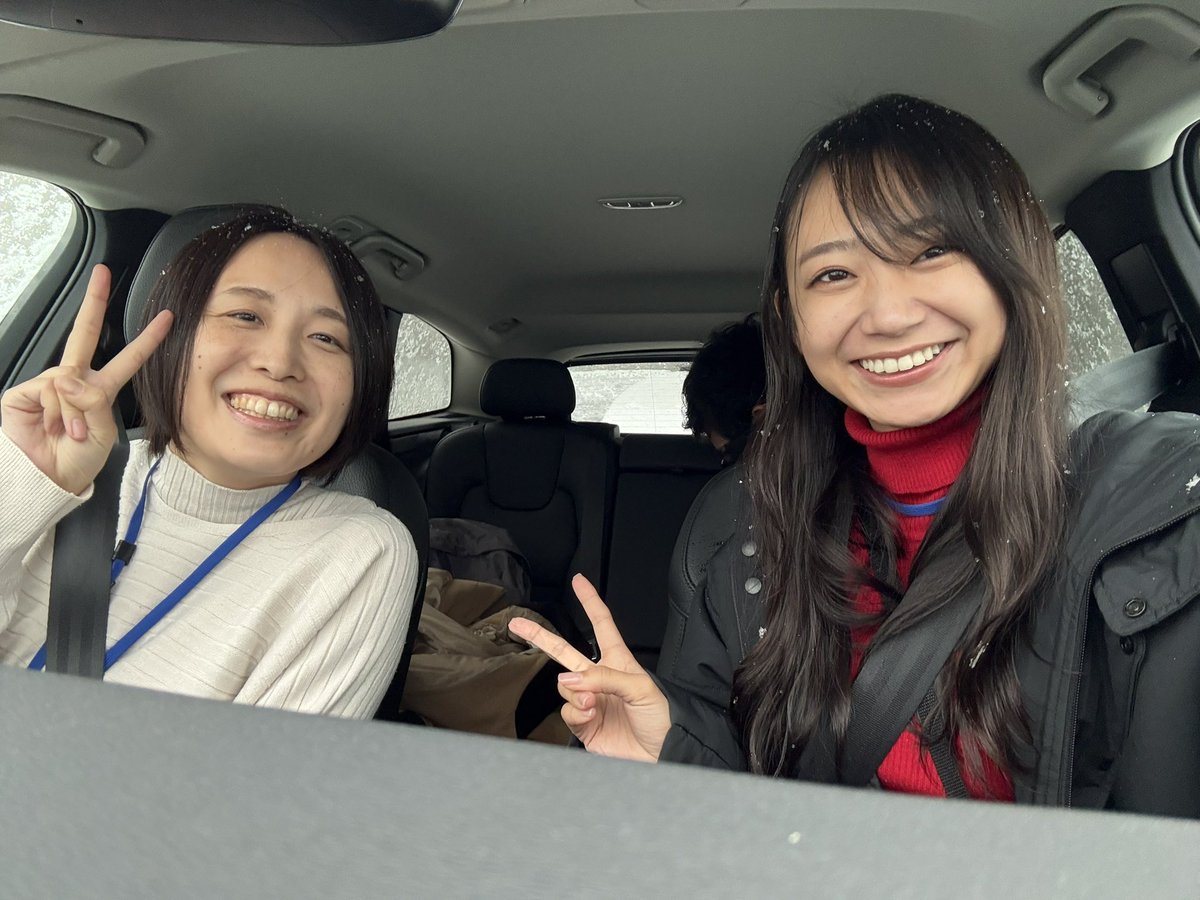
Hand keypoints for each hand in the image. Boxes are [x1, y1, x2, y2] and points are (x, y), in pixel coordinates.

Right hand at [0, 265, 172, 494]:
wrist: (47, 480)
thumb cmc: (77, 461)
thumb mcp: (102, 434)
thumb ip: (92, 402)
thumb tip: (66, 377)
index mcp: (100, 391)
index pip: (128, 360)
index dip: (147, 340)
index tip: (167, 318)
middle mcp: (74, 382)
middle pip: (84, 335)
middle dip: (93, 302)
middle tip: (102, 273)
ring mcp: (48, 384)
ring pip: (69, 380)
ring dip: (73, 412)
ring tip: (69, 433)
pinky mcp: (23, 392)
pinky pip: (48, 391)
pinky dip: (54, 412)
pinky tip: (50, 426)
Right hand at [509, 574, 669, 761]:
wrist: (662, 755)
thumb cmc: (662, 718)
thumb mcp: (640, 688)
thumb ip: (603, 678)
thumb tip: (568, 677)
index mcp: (619, 662)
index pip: (601, 624)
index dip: (590, 602)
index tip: (579, 582)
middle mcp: (600, 679)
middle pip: (564, 651)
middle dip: (540, 636)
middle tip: (517, 624)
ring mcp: (590, 702)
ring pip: (564, 686)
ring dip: (575, 693)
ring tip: (593, 705)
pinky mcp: (584, 725)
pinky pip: (567, 712)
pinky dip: (576, 713)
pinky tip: (590, 717)